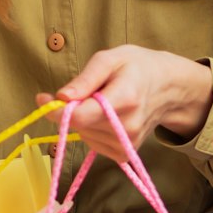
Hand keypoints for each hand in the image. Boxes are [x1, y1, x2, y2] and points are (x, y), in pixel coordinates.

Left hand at [35, 45, 212, 162]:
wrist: (168, 87)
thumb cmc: (137, 67)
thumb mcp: (110, 59)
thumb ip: (85, 79)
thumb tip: (60, 97)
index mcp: (125, 98)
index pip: (81, 116)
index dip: (57, 110)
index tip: (44, 98)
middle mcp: (127, 126)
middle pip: (79, 125)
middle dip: (71, 109)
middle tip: (85, 90)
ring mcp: (127, 143)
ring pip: (83, 136)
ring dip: (83, 120)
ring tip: (102, 101)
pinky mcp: (125, 153)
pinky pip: (93, 144)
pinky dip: (92, 131)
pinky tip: (105, 117)